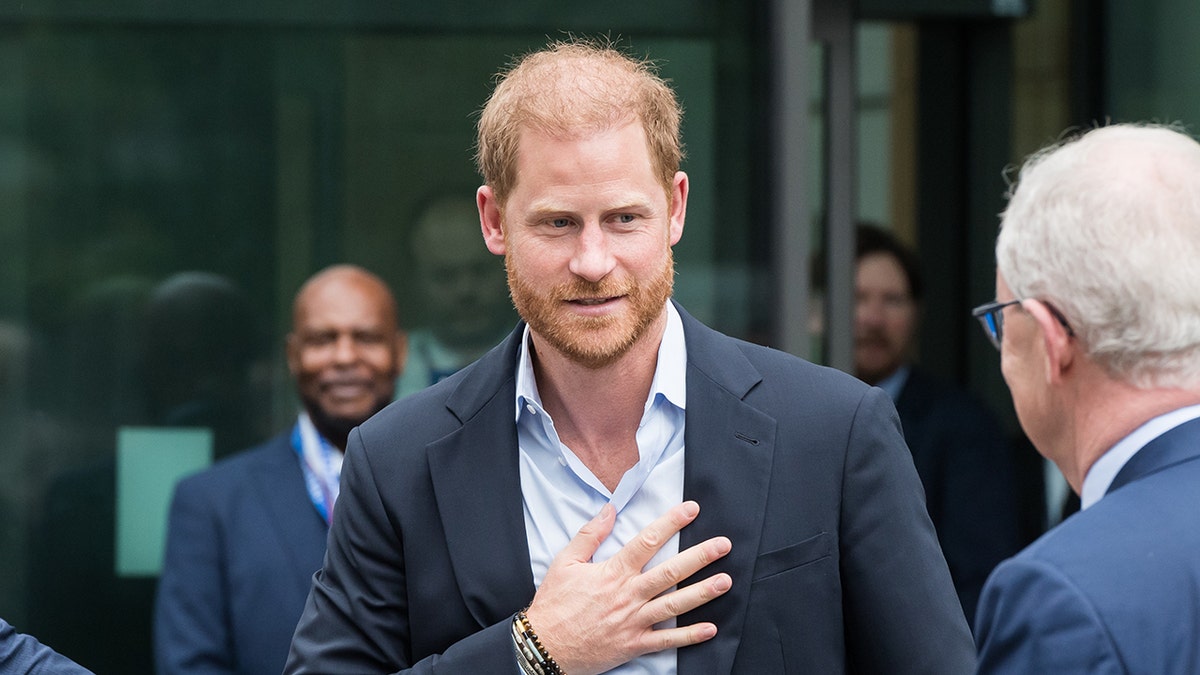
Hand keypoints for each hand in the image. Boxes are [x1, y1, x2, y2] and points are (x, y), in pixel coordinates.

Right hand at [524, 501, 731, 674]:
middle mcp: (628, 595)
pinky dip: (689, 636)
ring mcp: (633, 621)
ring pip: (674, 605)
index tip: (690, 509)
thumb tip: (610, 509)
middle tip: (723, 545)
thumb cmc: (555, 603)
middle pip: (670, 572)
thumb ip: (590, 534)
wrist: (544, 646)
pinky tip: (710, 628)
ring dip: (702, 593)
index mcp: (613, 572)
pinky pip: (666, 641)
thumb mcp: (566, 562)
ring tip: (725, 581)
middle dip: (699, 557)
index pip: (647, 541)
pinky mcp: (634, 644)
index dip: (670, 523)